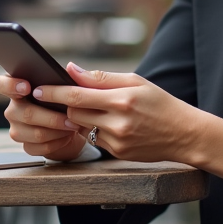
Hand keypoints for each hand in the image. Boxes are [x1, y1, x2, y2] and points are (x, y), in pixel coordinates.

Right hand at [0, 74, 88, 160]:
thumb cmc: (67, 102)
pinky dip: (58, 142)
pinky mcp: (26, 146)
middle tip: (71, 116)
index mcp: (18, 88)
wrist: (73, 127)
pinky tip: (67, 136)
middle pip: (25, 113)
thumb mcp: (68, 86)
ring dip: (58, 130)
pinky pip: (41, 147)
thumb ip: (67, 77)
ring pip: (35, 132)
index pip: (0, 84)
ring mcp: (17, 128)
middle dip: (51, 116)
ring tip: (73, 125)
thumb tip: (71, 68)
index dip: (10, 85)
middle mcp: (13, 108)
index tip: (27, 87)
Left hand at [34, 64, 222, 180]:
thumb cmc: (160, 103)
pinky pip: (94, 140)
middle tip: (58, 95)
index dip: (54, 92)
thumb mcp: (136, 82)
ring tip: (88, 109)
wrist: (185, 134)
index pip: (77, 95)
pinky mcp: (117, 154)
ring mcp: (117, 141)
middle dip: (65, 105)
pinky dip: (94, 130)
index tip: (37, 88)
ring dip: (79, 118)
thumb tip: (72, 69)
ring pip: (82, 128)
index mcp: (122, 99)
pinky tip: (107, 124)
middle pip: (74, 114)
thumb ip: (102, 77)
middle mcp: (118, 122)